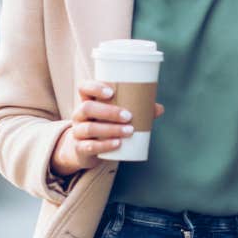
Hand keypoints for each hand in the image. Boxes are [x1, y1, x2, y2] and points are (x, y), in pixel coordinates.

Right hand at [50, 79, 164, 177]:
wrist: (85, 150)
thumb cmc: (104, 125)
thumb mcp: (116, 116)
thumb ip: (137, 110)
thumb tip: (160, 108)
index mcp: (87, 101)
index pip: (83, 87)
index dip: (94, 87)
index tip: (112, 92)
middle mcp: (79, 115)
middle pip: (87, 108)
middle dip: (109, 111)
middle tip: (129, 116)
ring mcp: (77, 132)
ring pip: (89, 128)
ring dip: (111, 129)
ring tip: (129, 131)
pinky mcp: (80, 148)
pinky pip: (89, 146)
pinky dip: (104, 145)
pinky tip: (118, 144)